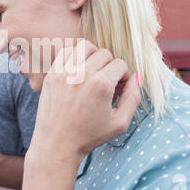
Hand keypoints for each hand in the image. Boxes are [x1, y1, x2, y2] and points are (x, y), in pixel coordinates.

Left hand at [29, 40, 141, 162]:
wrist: (57, 143)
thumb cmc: (89, 136)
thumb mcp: (120, 122)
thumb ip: (133, 97)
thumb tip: (137, 76)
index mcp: (100, 85)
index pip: (120, 64)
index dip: (123, 76)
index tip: (117, 89)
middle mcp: (81, 74)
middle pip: (105, 53)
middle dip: (109, 66)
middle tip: (106, 82)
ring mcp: (64, 72)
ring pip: (85, 46)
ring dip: (93, 56)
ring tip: (93, 72)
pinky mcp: (52, 73)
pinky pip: (67, 51)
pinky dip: (75, 56)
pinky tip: (78, 70)